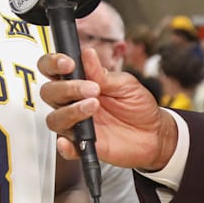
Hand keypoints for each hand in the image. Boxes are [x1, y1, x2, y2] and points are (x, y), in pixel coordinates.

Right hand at [38, 48, 178, 170]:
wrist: (154, 134)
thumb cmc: (137, 106)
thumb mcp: (125, 84)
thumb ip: (102, 74)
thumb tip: (87, 54)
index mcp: (78, 82)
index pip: (52, 69)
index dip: (53, 64)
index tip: (69, 63)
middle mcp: (71, 102)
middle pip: (48, 93)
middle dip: (66, 88)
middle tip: (92, 89)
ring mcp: (75, 124)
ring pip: (54, 119)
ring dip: (70, 111)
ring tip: (94, 106)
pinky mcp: (82, 145)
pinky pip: (66, 148)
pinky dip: (65, 146)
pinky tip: (71, 141)